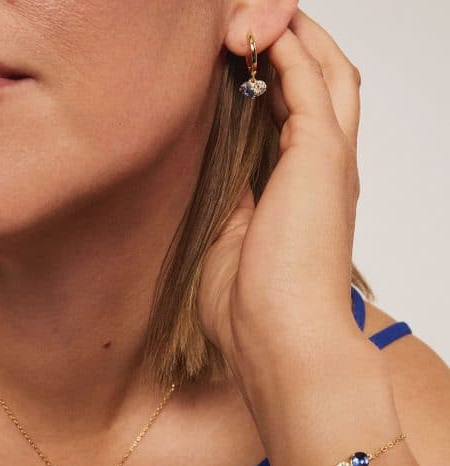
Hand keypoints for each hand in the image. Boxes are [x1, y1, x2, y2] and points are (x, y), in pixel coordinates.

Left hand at [197, 9, 373, 400]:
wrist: (279, 345)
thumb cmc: (252, 314)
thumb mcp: (229, 247)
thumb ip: (232, 208)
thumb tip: (225, 184)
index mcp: (303, 195)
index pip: (298, 118)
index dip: (274, 81)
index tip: (236, 61)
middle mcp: (324, 172)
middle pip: (324, 83)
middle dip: (291, 45)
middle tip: (251, 24)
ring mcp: (328, 162)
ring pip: (328, 70)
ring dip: (293, 35)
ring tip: (256, 16)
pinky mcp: (321, 157)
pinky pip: (311, 80)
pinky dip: (289, 48)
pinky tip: (260, 30)